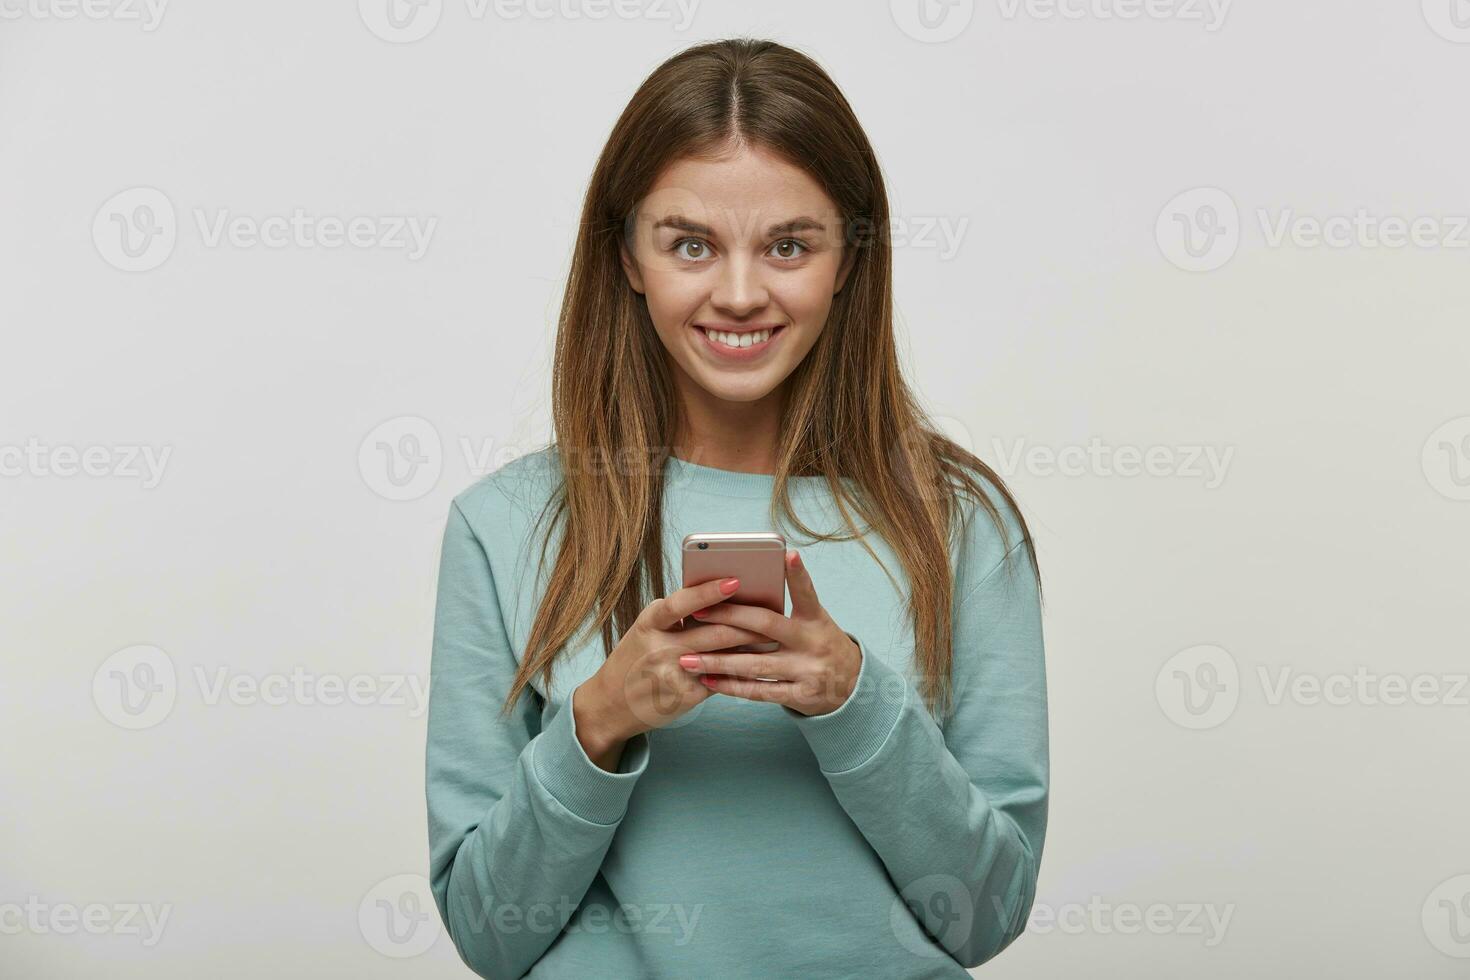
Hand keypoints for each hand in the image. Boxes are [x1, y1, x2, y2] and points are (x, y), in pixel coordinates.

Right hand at [574, 575, 775, 761]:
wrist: (609, 705)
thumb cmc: (635, 658)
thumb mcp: (647, 630)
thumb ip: (678, 616)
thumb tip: (723, 598)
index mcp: (649, 623)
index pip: (682, 602)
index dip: (710, 591)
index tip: (735, 580)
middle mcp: (659, 647)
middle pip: (712, 631)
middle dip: (746, 622)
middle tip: (773, 612)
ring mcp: (672, 674)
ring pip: (721, 655)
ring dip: (749, 646)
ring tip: (772, 635)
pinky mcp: (684, 696)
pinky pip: (719, 678)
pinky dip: (739, 669)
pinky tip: (756, 663)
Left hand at [676, 550, 861, 716]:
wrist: (852, 687)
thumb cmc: (819, 645)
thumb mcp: (814, 623)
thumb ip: (786, 611)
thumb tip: (739, 594)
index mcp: (816, 620)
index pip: (807, 593)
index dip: (798, 575)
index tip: (788, 555)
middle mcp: (813, 643)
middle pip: (766, 626)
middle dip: (728, 617)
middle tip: (697, 611)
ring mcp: (807, 671)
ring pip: (755, 664)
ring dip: (718, 661)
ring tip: (687, 658)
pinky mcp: (800, 696)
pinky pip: (758, 691)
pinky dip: (731, 686)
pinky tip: (708, 680)